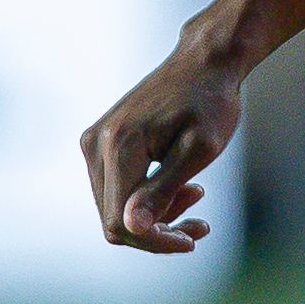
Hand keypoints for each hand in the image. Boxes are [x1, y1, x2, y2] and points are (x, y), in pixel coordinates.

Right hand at [82, 33, 246, 252]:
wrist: (205, 61)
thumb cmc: (210, 102)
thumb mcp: (198, 150)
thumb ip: (163, 190)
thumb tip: (133, 229)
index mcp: (118, 147)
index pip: (120, 223)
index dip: (154, 242)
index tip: (192, 239)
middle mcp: (95, 145)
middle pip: (114, 220)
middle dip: (157, 231)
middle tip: (201, 223)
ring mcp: (94, 143)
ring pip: (115, 207)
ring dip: (155, 215)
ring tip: (197, 195)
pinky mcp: (101, 142)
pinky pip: (116, 189)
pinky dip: (147, 198)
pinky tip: (181, 186)